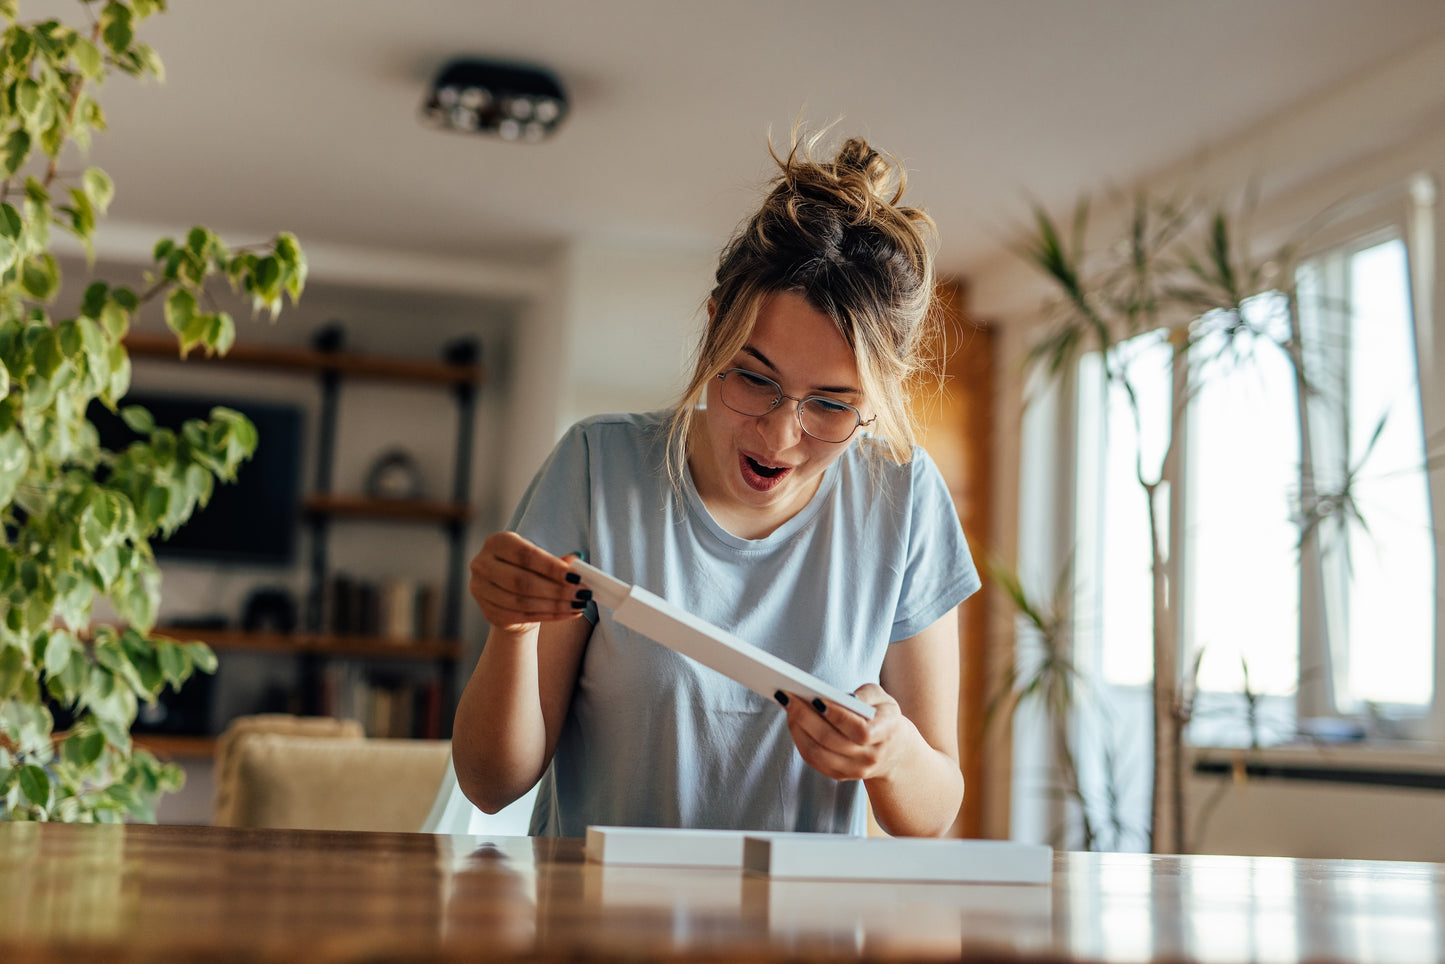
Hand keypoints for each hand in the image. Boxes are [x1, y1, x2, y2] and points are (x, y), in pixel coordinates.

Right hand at [468, 532, 586, 633]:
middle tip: (582, 593)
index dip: (550, 566)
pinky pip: (522, 616)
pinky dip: (549, 616)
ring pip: (522, 601)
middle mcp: (482, 564)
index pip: (524, 554)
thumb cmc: (530, 571)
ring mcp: (481, 590)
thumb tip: (576, 560)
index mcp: (497, 542)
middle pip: (521, 581)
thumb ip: (557, 561)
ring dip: (555, 605)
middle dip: (556, 589)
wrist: (511, 596)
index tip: (576, 576)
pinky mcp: (488, 612)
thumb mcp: (541, 561)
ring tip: (578, 605)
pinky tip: (567, 613)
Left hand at [776, 683, 916, 782]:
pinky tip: (793, 722)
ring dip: (798, 729)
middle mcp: (871, 757)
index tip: (815, 698)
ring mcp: (855, 770)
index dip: (836, 715)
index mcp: (886, 734)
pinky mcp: (840, 775)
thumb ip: (866, 694)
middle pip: (831, 741)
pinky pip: (814, 761)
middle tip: (789, 697)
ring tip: (787, 706)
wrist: (893, 750)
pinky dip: (800, 740)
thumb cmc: (883, 715)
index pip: (860, 731)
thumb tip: (842, 698)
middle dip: (806, 717)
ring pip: (818, 753)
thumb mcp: (883, 699)